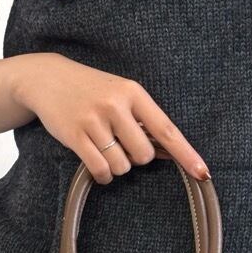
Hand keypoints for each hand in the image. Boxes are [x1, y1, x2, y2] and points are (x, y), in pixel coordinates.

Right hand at [13, 53, 209, 184]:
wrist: (48, 78)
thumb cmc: (91, 89)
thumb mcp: (120, 92)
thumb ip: (142, 118)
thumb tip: (167, 152)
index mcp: (134, 93)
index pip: (166, 129)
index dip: (187, 154)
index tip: (203, 173)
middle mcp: (115, 105)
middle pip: (143, 155)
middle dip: (135, 157)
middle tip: (121, 143)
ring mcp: (94, 120)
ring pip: (121, 165)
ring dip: (116, 166)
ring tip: (104, 148)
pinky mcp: (75, 135)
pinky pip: (100, 169)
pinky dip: (103, 174)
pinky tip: (97, 164)